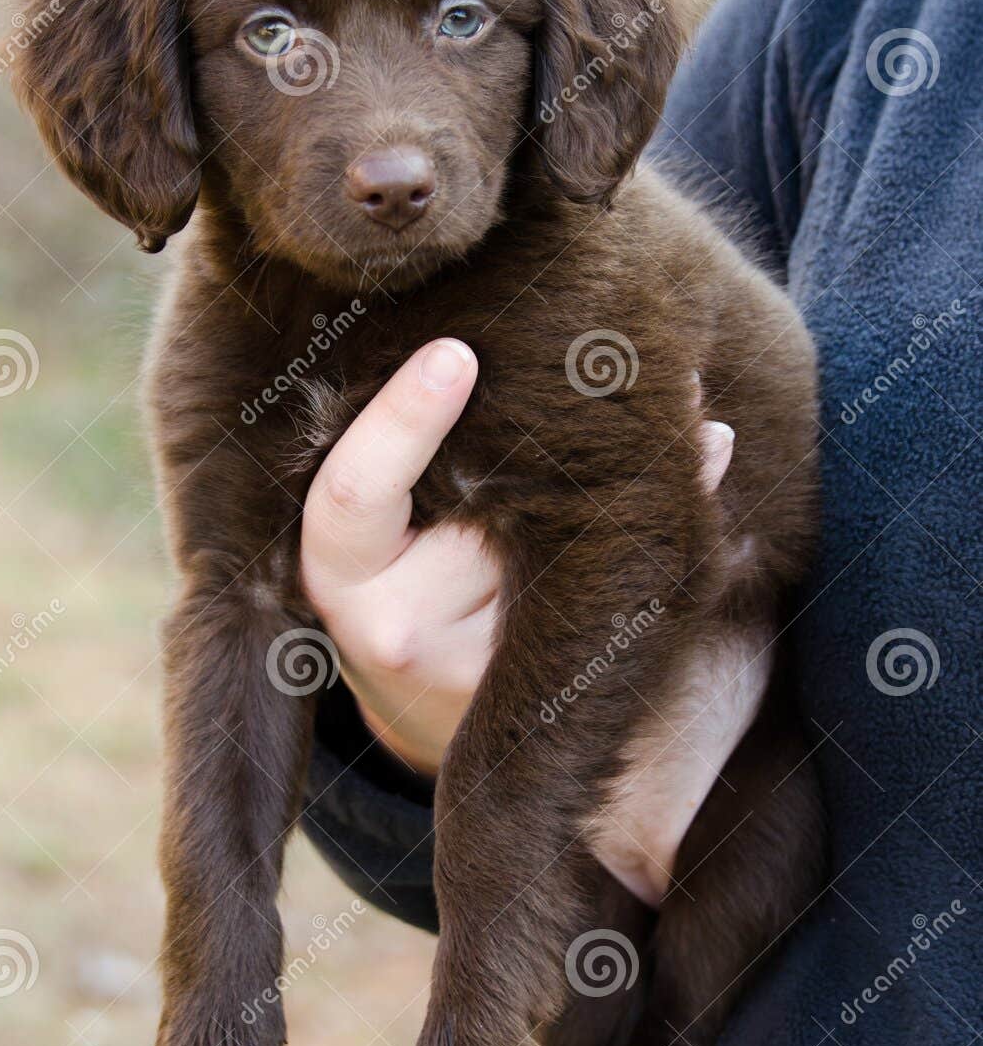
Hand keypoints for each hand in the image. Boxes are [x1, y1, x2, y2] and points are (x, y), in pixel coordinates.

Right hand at [301, 342, 738, 778]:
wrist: (420, 705)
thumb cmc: (389, 579)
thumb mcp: (364, 525)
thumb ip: (398, 449)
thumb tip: (470, 340)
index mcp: (338, 570)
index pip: (353, 492)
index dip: (401, 421)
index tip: (456, 352)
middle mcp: (398, 625)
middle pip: (476, 508)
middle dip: (537, 428)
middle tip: (606, 342)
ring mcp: (472, 662)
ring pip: (554, 543)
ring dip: (618, 469)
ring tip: (681, 393)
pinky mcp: (537, 679)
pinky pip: (603, 583)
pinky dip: (652, 516)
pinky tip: (706, 457)